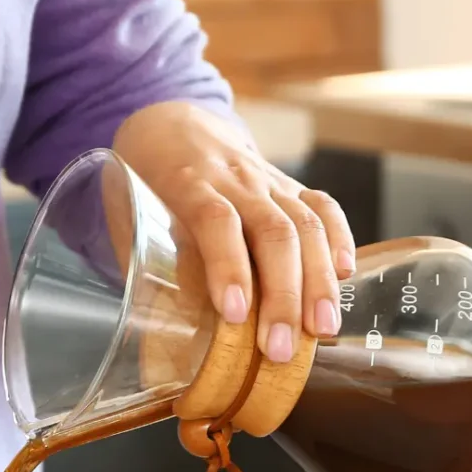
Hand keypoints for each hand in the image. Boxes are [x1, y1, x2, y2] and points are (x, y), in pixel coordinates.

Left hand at [113, 101, 354, 363]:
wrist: (169, 121)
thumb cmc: (141, 179)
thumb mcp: (127, 213)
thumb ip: (143, 261)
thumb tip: (157, 330)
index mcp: (185, 182)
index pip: (216, 220)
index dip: (228, 267)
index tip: (233, 315)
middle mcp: (233, 177)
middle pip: (272, 232)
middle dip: (282, 296)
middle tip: (281, 350)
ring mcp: (267, 179)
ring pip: (304, 224)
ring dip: (317, 282)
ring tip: (320, 331)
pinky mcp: (288, 185)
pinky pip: (322, 207)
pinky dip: (338, 240)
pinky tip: (344, 276)